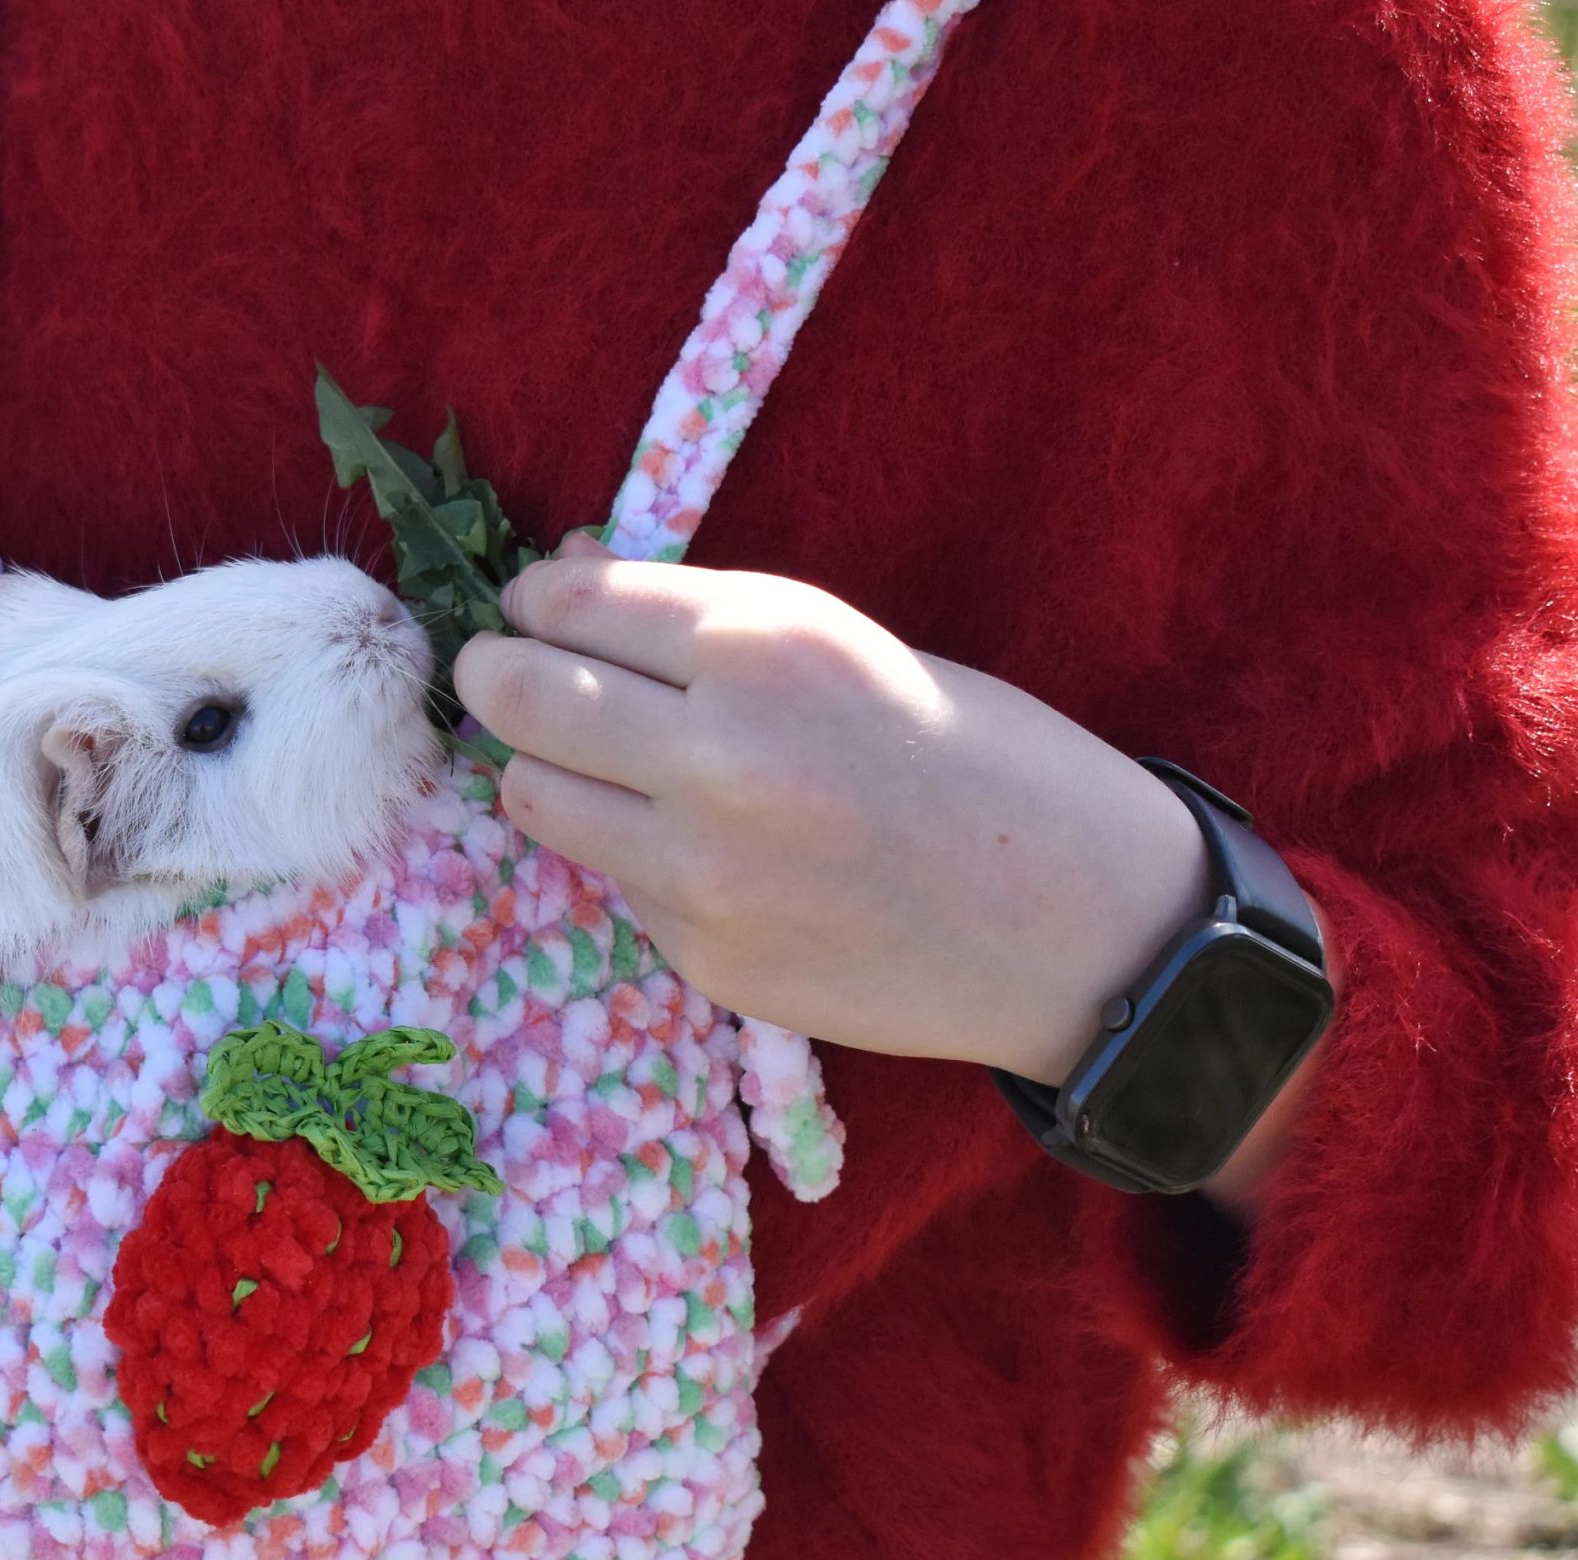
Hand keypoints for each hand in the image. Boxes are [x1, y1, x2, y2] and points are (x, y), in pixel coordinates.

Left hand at [454, 533, 1215, 1090]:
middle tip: (504, 674)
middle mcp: (716, 754)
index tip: (534, 607)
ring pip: (533, 795)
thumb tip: (570, 585)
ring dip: (546, 768)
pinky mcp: (703, 955)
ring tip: (598, 764)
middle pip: (517, 695)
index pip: (569, 602)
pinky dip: (632, 855)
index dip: (534, 599)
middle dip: (495, 673)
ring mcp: (702, 869)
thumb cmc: (977, 759)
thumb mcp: (848, 646)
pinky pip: (612, 881)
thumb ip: (708, 626)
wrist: (1081, 924)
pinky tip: (707, 853)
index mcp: (766, 646)